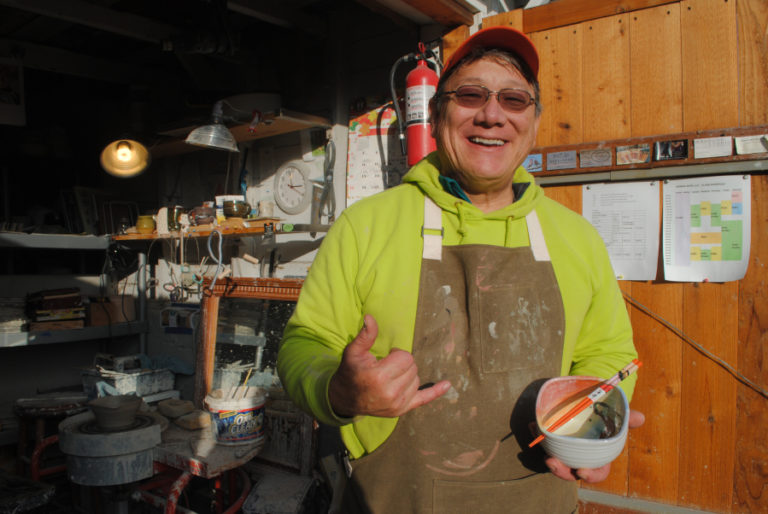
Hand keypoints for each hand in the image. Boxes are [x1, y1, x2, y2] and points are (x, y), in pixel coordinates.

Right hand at [328, 314, 450, 418]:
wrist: (345, 398)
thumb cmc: (350, 372)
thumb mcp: (353, 352)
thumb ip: (365, 336)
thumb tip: (370, 317)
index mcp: (379, 377)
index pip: (405, 357)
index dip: (396, 354)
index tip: (386, 357)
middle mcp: (391, 392)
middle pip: (413, 367)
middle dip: (402, 363)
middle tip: (387, 367)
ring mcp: (398, 404)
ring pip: (417, 379)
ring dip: (408, 374)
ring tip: (391, 377)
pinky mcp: (402, 410)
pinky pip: (424, 399)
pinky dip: (436, 392)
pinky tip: (447, 384)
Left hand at [545, 410, 645, 482]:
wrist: (587, 407)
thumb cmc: (604, 419)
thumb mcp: (616, 418)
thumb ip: (626, 418)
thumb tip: (640, 417)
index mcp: (598, 458)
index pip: (596, 473)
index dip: (590, 475)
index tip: (581, 471)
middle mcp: (580, 458)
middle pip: (570, 472)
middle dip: (561, 471)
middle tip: (552, 462)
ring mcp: (565, 452)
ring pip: (555, 461)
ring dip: (547, 457)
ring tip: (542, 449)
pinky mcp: (552, 442)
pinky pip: (544, 443)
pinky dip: (537, 436)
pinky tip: (533, 426)